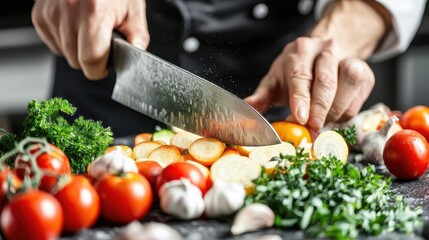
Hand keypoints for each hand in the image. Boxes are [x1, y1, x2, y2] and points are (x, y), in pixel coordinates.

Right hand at [32, 0, 149, 79]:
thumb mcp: (134, 10)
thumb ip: (137, 38)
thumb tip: (135, 61)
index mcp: (95, 12)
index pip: (91, 59)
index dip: (100, 69)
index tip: (105, 67)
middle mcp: (70, 11)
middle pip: (77, 61)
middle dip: (91, 59)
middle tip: (101, 41)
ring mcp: (52, 13)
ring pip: (65, 54)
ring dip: (78, 50)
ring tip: (89, 30)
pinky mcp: (40, 15)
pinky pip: (54, 44)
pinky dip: (66, 41)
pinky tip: (76, 27)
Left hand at [244, 37, 374, 130]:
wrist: (326, 54)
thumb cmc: (297, 70)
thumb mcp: (276, 79)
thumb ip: (262, 95)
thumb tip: (248, 108)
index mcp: (301, 51)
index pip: (301, 76)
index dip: (301, 98)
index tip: (300, 117)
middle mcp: (327, 51)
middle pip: (326, 82)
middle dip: (319, 109)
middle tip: (312, 128)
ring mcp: (349, 60)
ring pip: (347, 90)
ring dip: (334, 113)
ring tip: (320, 123)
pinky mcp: (366, 75)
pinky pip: (357, 101)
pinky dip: (344, 114)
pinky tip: (332, 117)